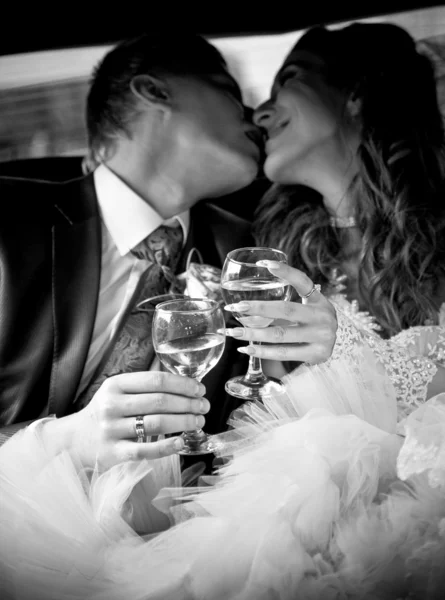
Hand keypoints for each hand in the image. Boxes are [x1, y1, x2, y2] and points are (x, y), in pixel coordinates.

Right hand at [71, 371, 208, 468]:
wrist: (73, 441)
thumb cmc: (105, 413)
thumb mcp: (117, 392)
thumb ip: (144, 386)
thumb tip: (185, 383)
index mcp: (115, 385)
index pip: (156, 380)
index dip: (182, 384)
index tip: (199, 389)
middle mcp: (112, 405)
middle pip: (160, 401)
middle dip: (188, 403)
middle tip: (204, 406)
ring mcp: (111, 429)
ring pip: (156, 424)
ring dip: (183, 422)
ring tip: (198, 422)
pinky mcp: (113, 453)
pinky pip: (145, 450)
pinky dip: (166, 446)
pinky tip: (181, 442)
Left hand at [223, 262, 336, 363]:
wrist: (333, 349)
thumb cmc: (312, 325)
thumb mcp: (307, 308)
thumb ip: (284, 306)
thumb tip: (245, 308)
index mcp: (319, 301)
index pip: (303, 282)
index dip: (285, 271)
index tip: (264, 264)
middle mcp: (323, 317)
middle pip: (286, 310)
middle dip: (257, 308)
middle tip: (235, 307)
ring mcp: (321, 337)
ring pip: (280, 334)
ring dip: (253, 333)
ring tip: (233, 331)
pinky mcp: (316, 354)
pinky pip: (284, 353)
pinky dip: (262, 352)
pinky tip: (246, 349)